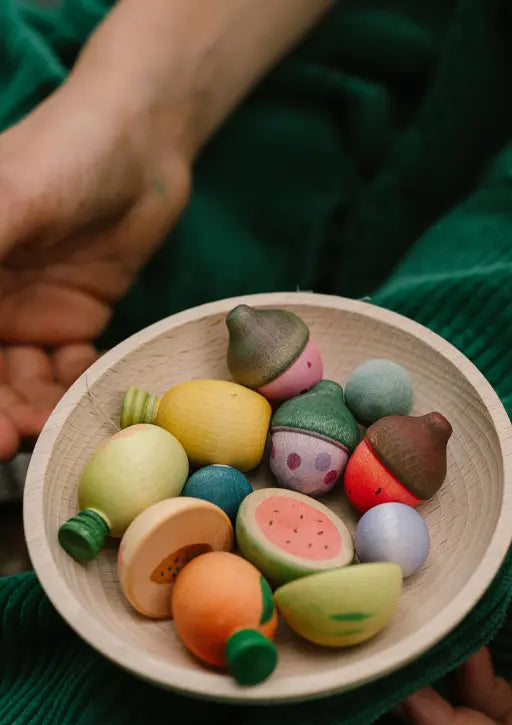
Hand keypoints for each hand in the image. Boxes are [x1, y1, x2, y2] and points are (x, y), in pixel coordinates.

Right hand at [0, 78, 190, 459]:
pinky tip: (83, 388)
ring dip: (34, 408)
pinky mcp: (75, 322)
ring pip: (20, 381)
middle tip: (13, 441)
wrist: (144, 142)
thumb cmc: (66, 152)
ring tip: (51, 426)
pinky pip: (69, 371)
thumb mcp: (13, 200)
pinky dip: (73, 386)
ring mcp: (27, 314)